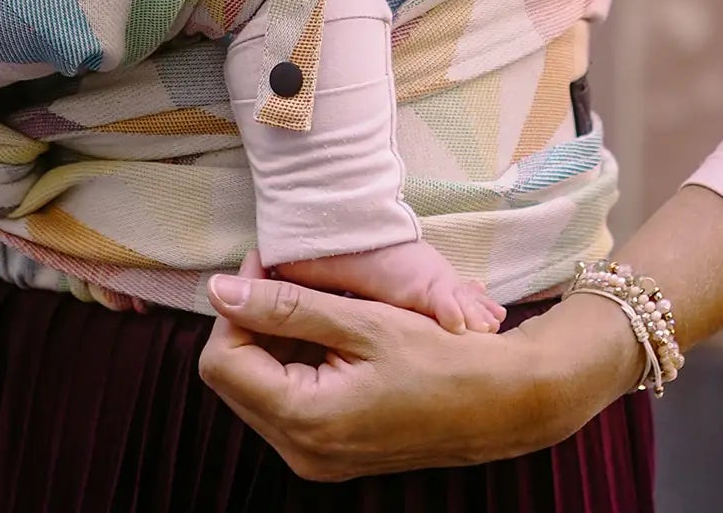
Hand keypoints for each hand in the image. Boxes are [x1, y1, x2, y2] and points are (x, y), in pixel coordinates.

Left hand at [198, 253, 641, 480]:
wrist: (502, 403)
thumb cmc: (441, 358)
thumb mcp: (363, 320)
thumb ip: (287, 305)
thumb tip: (220, 289)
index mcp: (306, 421)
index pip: (223, 361)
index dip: (236, 305)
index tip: (266, 264)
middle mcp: (300, 452)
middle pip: (234, 377)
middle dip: (252, 320)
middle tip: (289, 275)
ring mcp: (315, 458)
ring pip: (257, 387)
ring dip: (274, 338)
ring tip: (318, 300)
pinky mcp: (329, 451)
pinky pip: (286, 401)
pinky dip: (295, 359)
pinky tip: (330, 330)